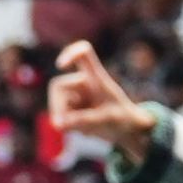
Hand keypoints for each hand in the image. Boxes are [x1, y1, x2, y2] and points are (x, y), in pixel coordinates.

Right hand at [50, 41, 153, 157]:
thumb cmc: (122, 117)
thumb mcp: (108, 118)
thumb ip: (84, 120)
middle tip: (64, 124)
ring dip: (64, 117)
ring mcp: (75, 95)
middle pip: (57, 85)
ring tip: (86, 127)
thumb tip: (57, 124)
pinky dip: (68, 126)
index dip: (71, 53)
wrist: (126, 129)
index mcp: (96, 77)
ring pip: (56, 104)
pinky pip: (58, 117)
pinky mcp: (70, 108)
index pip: (84, 53)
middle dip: (58, 105)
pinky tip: (84, 129)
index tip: (60, 65)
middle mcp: (83, 83)